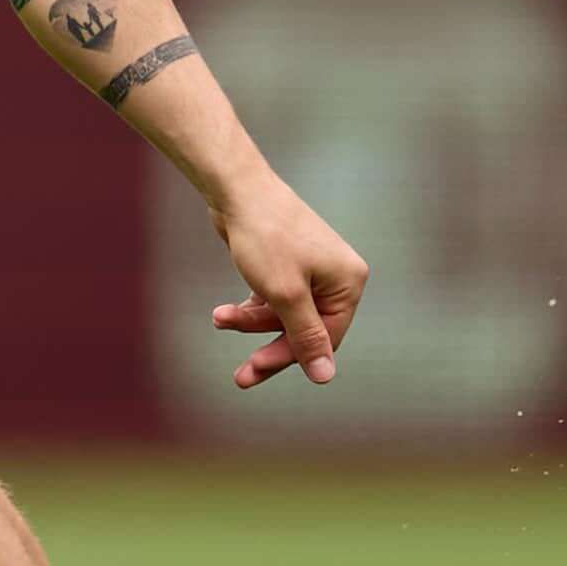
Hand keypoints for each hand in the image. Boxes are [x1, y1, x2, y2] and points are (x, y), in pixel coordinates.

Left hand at [204, 177, 366, 390]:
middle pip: (303, 329)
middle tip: (241, 377)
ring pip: (283, 315)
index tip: (255, 370)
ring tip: (219, 316)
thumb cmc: (265, 238)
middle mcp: (336, 276)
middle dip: (268, 346)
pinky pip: (273, 299)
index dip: (290, 355)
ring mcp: (312, 269)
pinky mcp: (288, 264)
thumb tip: (326, 377)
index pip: (326, 337)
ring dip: (250, 321)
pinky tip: (226, 312)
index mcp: (348, 282)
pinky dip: (251, 307)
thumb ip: (306, 338)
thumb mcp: (286, 295)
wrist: (237, 189)